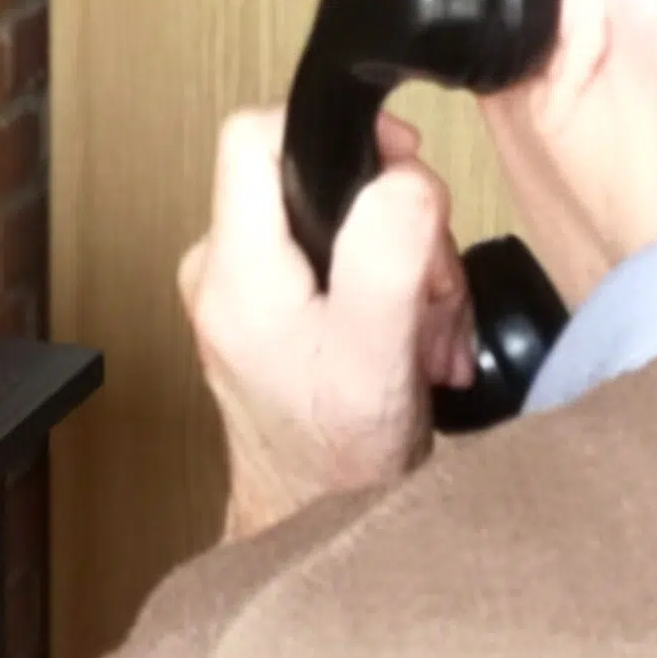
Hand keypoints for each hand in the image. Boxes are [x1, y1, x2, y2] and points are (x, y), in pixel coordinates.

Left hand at [178, 107, 472, 542]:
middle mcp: (225, 271)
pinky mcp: (269, 312)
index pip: (255, 135)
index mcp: (236, 268)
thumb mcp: (376, 356)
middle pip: (314, 178)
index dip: (333, 130)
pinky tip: (411, 342)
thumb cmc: (335, 463)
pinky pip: (336, 263)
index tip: (398, 163)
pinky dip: (386, 294)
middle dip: (396, 225)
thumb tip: (400, 179)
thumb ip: (386, 258)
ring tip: (427, 333)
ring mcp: (244, 292)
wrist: (313, 527)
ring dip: (404, 269)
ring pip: (337, 222)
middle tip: (431, 289)